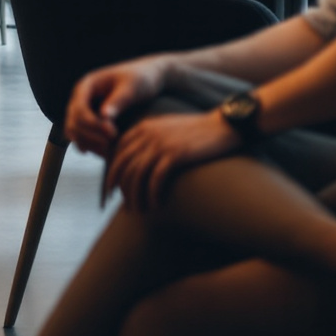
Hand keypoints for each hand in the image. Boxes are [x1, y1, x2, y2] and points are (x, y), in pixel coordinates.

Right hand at [65, 57, 168, 155]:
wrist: (147, 79)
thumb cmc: (141, 79)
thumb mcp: (132, 87)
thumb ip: (118, 100)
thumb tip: (104, 116)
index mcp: (86, 85)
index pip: (79, 108)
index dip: (93, 124)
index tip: (113, 134)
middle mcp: (80, 98)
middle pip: (74, 122)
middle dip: (90, 136)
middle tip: (112, 146)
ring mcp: (83, 109)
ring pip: (74, 131)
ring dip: (88, 144)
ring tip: (109, 152)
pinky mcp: (89, 120)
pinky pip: (81, 136)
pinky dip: (90, 145)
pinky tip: (104, 153)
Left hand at [102, 111, 241, 209]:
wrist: (223, 125)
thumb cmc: (197, 131)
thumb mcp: (167, 128)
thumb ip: (150, 138)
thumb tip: (139, 160)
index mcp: (143, 127)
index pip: (118, 152)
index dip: (113, 173)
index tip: (113, 189)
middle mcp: (147, 134)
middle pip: (123, 165)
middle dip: (119, 188)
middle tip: (124, 206)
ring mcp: (160, 144)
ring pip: (136, 175)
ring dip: (134, 196)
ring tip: (138, 211)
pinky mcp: (176, 155)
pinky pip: (155, 179)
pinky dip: (152, 195)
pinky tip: (155, 206)